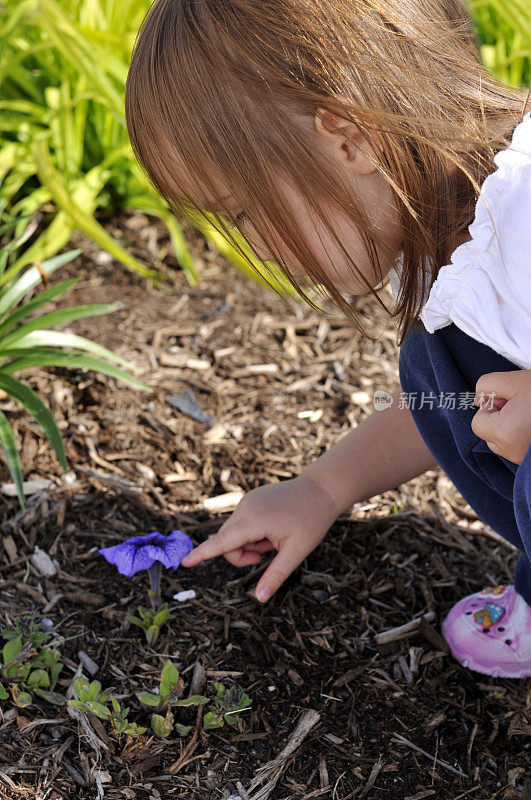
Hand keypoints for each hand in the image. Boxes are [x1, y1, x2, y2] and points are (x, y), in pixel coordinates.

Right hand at [180, 475, 338, 601]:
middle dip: (242, 554)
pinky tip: (274, 527)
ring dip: (250, 543)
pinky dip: (252, 532)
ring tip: (275, 538)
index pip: (222, 542)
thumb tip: (259, 598)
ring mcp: (247, 501)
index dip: (202, 554)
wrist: (322, 489)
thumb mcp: (296, 552)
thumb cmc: (312, 520)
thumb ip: (275, 575)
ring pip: (234, 534)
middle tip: (268, 554)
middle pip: (227, 542)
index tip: (184, 562)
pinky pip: (241, 523)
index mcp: (255, 520)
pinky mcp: (250, 499)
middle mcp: (245, 507)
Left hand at [471, 370, 530, 464]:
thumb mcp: (514, 380)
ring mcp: (524, 459)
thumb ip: (487, 385)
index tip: (511, 399)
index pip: (478, 422)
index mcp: (503, 434)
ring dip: (514, 426)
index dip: (491, 406)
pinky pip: (520, 447)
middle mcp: (512, 452)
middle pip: (490, 434)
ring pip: (506, 441)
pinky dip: (525, 436)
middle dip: (501, 417)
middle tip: (523, 404)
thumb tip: (478, 400)